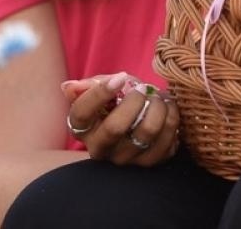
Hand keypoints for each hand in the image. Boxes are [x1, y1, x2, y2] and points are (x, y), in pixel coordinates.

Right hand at [61, 72, 180, 166]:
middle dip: (135, 101)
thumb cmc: (116, 101)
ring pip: (146, 133)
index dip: (99, 94)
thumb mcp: (101, 89)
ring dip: (158, 108)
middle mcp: (99, 149)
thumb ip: (88, 86)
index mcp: (82, 128)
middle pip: (115, 127)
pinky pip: (166, 143)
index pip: (81, 114)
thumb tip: (69, 87)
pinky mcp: (148, 163)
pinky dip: (172, 121)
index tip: (121, 77)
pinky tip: (169, 110)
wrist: (138, 120)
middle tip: (144, 89)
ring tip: (159, 98)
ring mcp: (124, 159)